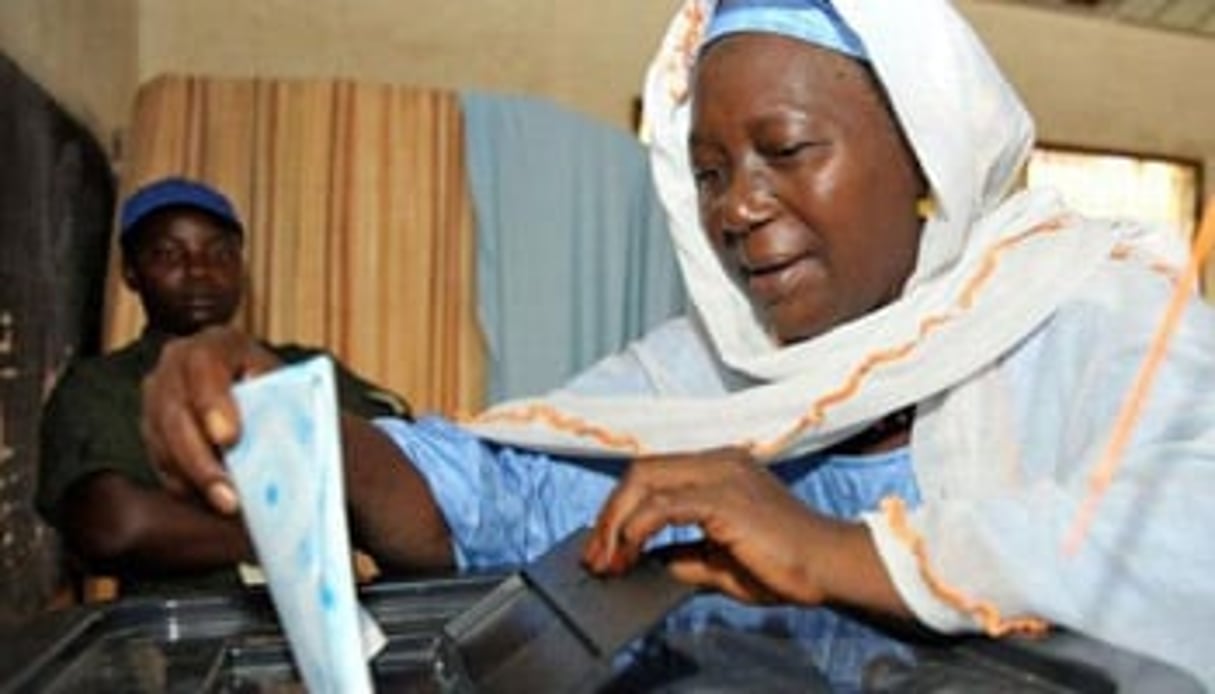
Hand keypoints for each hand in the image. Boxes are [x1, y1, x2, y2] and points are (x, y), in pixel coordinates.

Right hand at [141, 326, 281, 514]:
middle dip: (202, 459)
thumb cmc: (278, 388)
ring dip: (194, 479)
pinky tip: (210, 499)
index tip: (229, 438)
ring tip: (227, 505)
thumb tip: (305, 442)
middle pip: (176, 412)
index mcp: (217, 344)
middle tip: (229, 495)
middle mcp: (177, 364)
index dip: (213, 403)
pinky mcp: (152, 427)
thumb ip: (290, 406)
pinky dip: (185, 483)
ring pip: (163, 441)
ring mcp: (158, 396)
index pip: (204, 367)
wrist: (258, 390)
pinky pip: (160, 460)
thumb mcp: (289, 385)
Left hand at [582, 448, 908, 614]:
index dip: (620, 507)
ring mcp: (721, 474)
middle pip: (640, 471)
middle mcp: (718, 461)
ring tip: (609, 562)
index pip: (653, 473)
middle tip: (597, 557)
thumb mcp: (720, 560)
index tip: (605, 547)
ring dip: (615, 524)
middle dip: (608, 515)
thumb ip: (684, 554)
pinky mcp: (725, 498)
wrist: (827, 566)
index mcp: (719, 467)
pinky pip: (664, 505)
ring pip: (645, 481)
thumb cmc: (784, 564)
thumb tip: (649, 562)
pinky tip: (631, 553)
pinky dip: (638, 528)